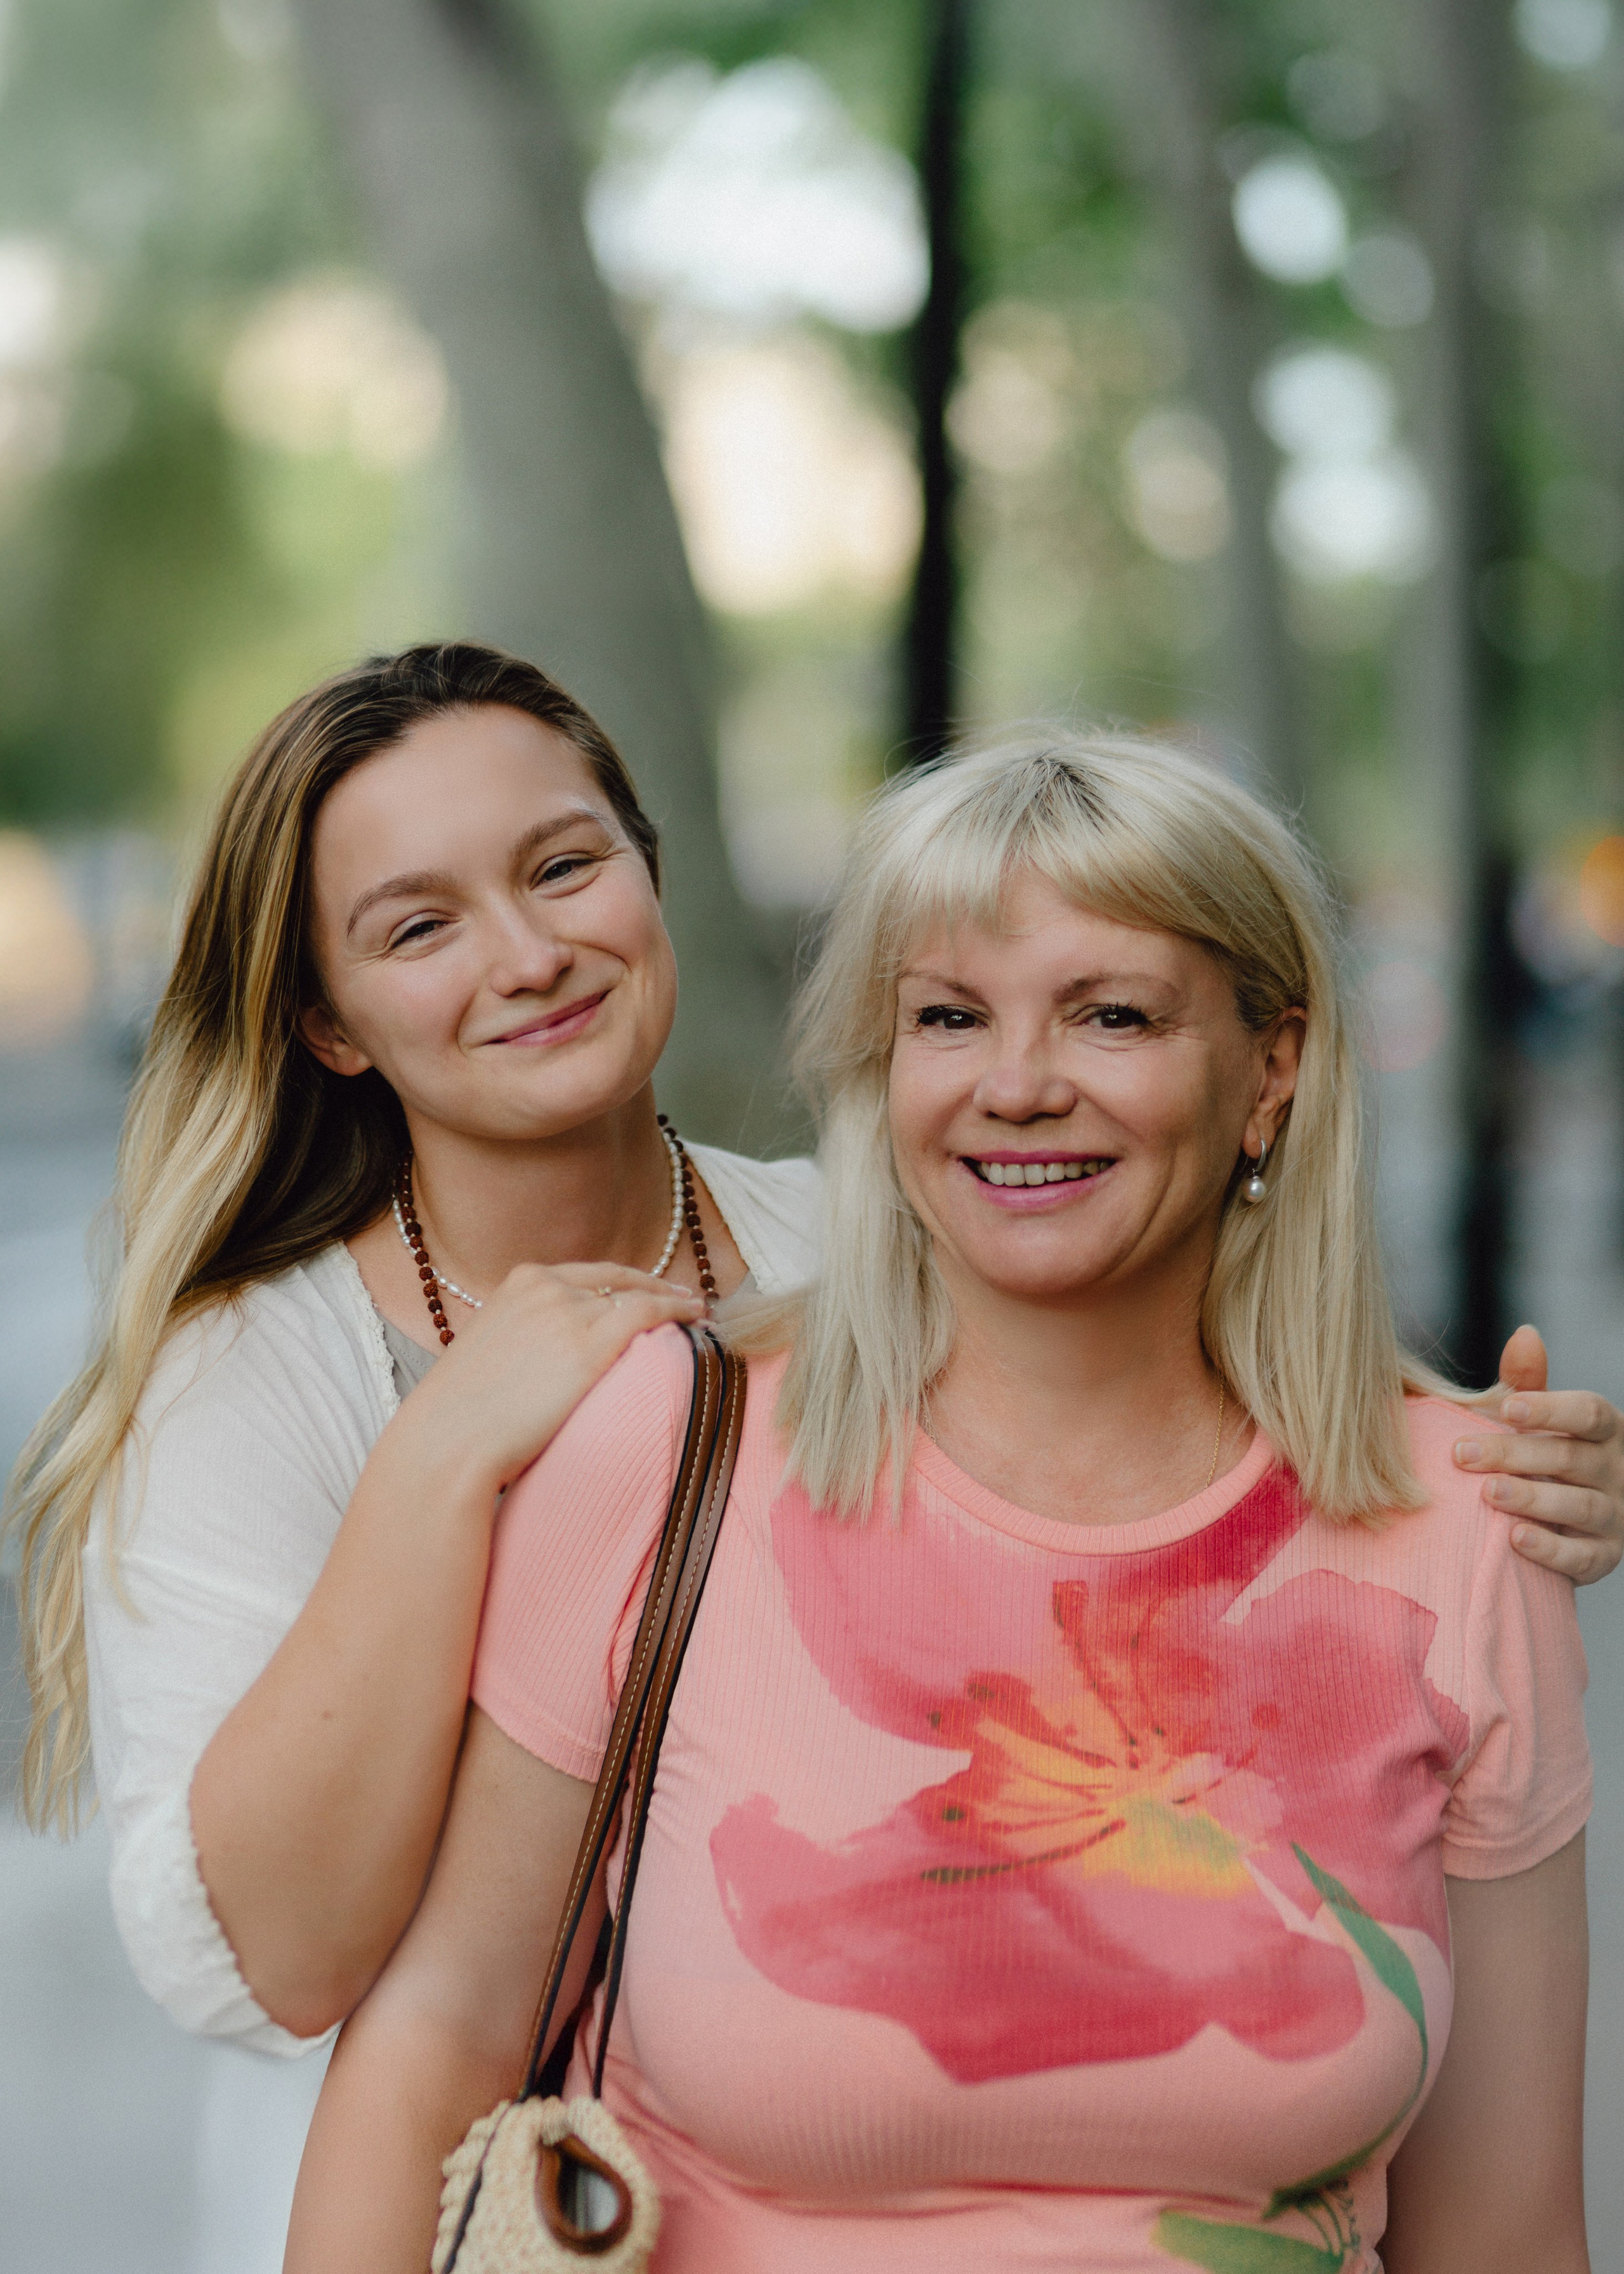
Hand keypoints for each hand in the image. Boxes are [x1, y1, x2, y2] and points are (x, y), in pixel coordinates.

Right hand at [386, 1261, 703, 1499]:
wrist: (449, 1442)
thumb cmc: (462, 1417)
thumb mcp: (490, 1354)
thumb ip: (523, 1339)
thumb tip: (547, 1358)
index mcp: (520, 1282)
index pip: (587, 1276)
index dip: (623, 1283)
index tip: (646, 1291)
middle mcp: (547, 1286)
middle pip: (617, 1282)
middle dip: (653, 1288)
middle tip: (684, 1298)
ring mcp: (570, 1311)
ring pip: (639, 1297)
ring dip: (673, 1304)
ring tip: (698, 1316)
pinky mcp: (591, 1342)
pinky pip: (650, 1313)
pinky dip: (678, 1311)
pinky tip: (699, 1320)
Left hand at [1453, 1323, 1623, 1582]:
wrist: (1564, 1523)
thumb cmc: (1545, 1457)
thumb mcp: (1539, 1419)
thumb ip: (1530, 1382)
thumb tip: (1525, 1334)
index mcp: (1605, 1430)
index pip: (1589, 1412)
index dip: (1550, 1408)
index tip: (1505, 1408)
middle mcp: (1616, 1470)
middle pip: (1570, 1458)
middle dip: (1514, 1454)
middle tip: (1461, 1454)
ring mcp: (1615, 1516)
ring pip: (1579, 1506)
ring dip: (1533, 1498)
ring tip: (1488, 1492)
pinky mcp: (1603, 1557)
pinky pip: (1582, 1557)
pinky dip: (1550, 1549)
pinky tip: (1515, 1538)